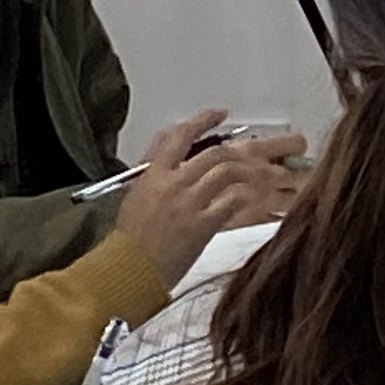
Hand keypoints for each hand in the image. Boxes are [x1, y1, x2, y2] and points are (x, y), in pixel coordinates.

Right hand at [110, 127, 304, 282]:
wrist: (128, 269)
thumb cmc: (128, 237)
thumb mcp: (134, 193)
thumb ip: (152, 165)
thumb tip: (166, 142)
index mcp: (153, 174)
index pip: (180, 135)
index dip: (203, 119)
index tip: (219, 114)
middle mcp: (173, 183)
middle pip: (212, 153)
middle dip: (234, 150)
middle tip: (247, 152)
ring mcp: (189, 203)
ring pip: (226, 172)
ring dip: (245, 171)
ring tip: (255, 174)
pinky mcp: (203, 225)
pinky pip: (232, 201)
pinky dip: (245, 196)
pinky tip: (250, 199)